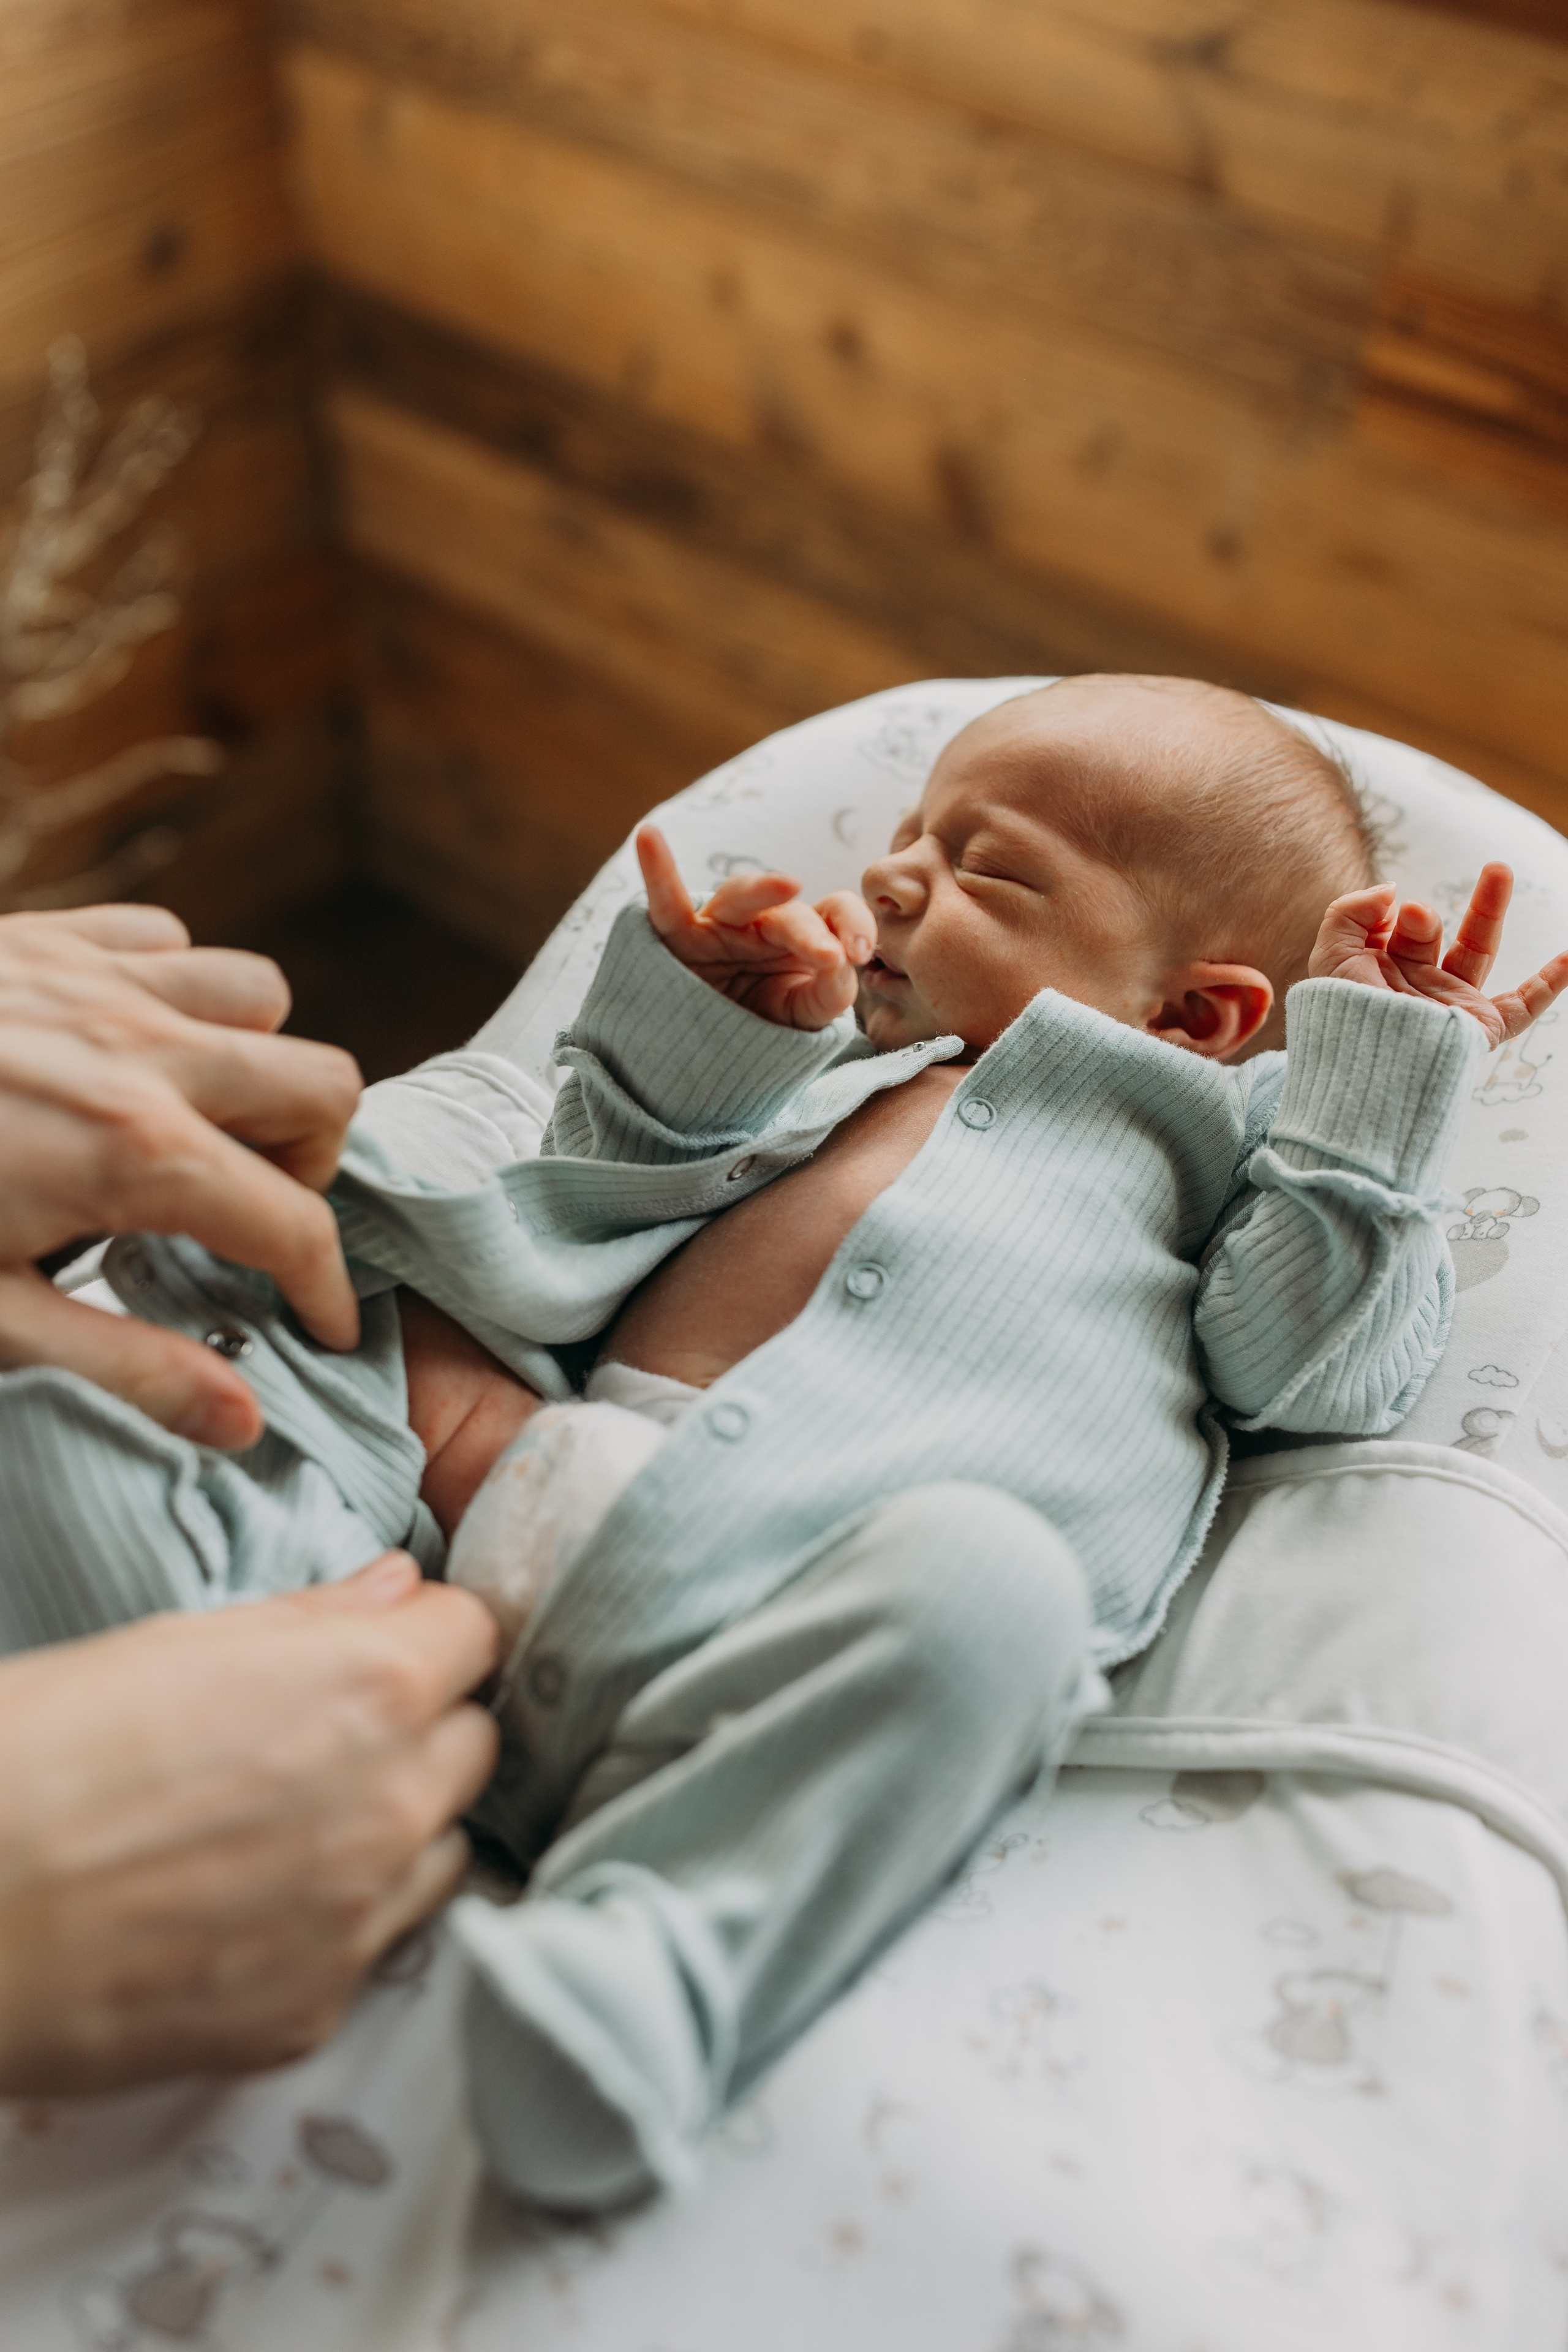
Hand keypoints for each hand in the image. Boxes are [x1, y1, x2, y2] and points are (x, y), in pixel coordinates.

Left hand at [0, 903, 362, 1447]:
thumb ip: (125, 1367)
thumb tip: (241, 1420)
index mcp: (139, 1156)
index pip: (294, 1228)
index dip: (327, 1290)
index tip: (323, 1328)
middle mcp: (144, 1052)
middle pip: (320, 1088)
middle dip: (312, 1164)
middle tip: (252, 1218)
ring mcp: (97, 981)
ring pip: (257, 999)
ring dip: (252, 1065)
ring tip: (200, 1126)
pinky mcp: (44, 938)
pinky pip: (166, 941)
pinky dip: (173, 992)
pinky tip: (124, 1050)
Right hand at [0, 1553, 499, 2092]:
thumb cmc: (38, 1755)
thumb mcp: (169, 1645)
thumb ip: (311, 1620)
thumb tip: (395, 1588)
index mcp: (372, 1689)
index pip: (475, 1635)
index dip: (428, 1634)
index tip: (387, 1645)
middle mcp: (394, 1803)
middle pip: (474, 1743)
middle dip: (422, 1727)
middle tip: (329, 1733)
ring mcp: (363, 1918)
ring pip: (443, 1848)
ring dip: (399, 1824)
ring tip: (295, 1822)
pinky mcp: (316, 2010)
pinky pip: (374, 1944)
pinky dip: (340, 1918)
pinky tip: (255, 1904)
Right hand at [637, 825, 873, 1030]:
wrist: (717, 1055)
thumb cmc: (766, 1023)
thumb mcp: (806, 1014)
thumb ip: (830, 992)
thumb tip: (842, 962)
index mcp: (803, 935)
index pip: (835, 913)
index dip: (853, 925)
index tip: (861, 954)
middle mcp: (763, 923)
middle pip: (790, 912)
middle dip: (810, 931)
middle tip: (830, 955)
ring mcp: (720, 925)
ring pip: (739, 897)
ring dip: (762, 890)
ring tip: (788, 885)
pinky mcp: (678, 937)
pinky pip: (665, 903)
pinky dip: (657, 870)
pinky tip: (648, 834)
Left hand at [1309, 864, 1567, 1047]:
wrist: (1368, 1064)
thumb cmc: (1342, 1017)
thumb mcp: (1330, 955)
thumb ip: (1351, 911)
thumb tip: (1395, 890)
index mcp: (1378, 972)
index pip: (1392, 929)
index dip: (1387, 917)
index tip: (1384, 919)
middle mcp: (1415, 987)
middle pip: (1433, 934)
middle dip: (1425, 917)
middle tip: (1417, 913)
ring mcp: (1449, 1005)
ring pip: (1478, 950)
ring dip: (1488, 910)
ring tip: (1498, 870)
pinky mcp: (1478, 1027)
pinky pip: (1523, 1006)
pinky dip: (1550, 983)